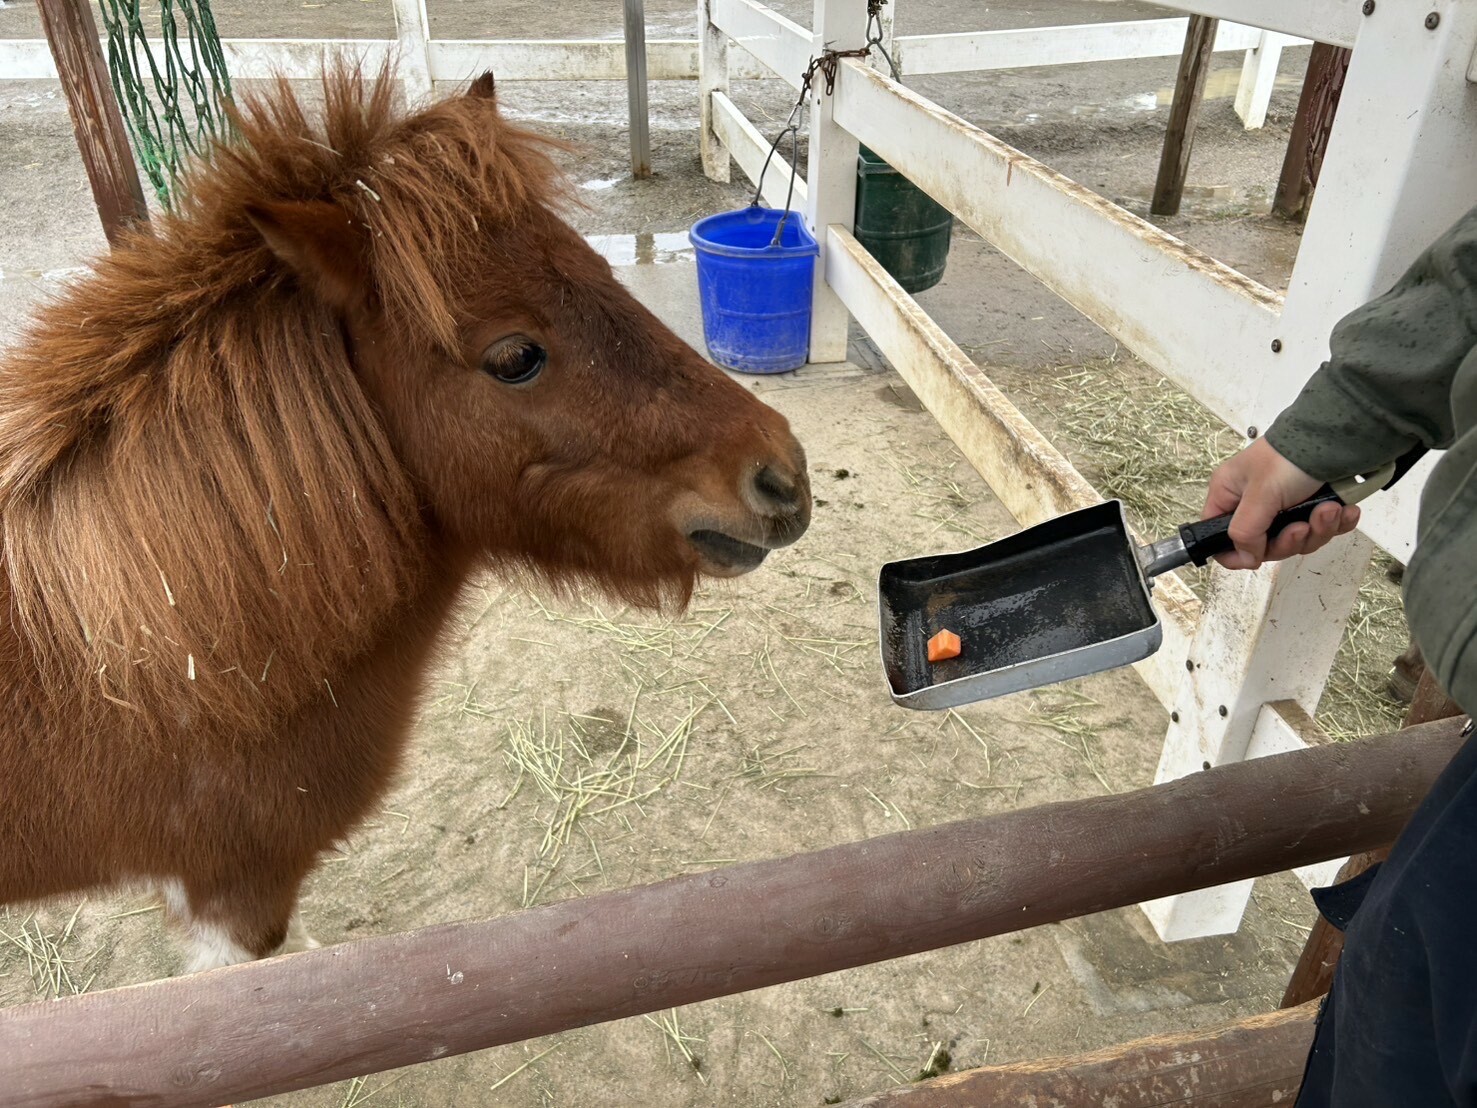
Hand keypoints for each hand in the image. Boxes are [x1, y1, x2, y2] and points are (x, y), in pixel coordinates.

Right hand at [1202, 437, 1360, 569]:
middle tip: (1301, 526)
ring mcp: (1285, 506)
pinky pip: (1322, 529)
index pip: (1218, 536)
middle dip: (1290, 540)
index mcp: (1230, 494)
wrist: (1338, 438)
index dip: (1236, 553)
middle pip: (1264, 545)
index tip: (1257, 557)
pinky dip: (1335, 523)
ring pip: (1297, 540)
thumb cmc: (1290, 458)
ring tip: (1329, 509)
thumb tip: (1246, 558)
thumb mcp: (1261, 495)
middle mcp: (1254, 502)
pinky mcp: (1313, 505)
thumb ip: (1246, 532)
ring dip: (1317, 529)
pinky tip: (1343, 510)